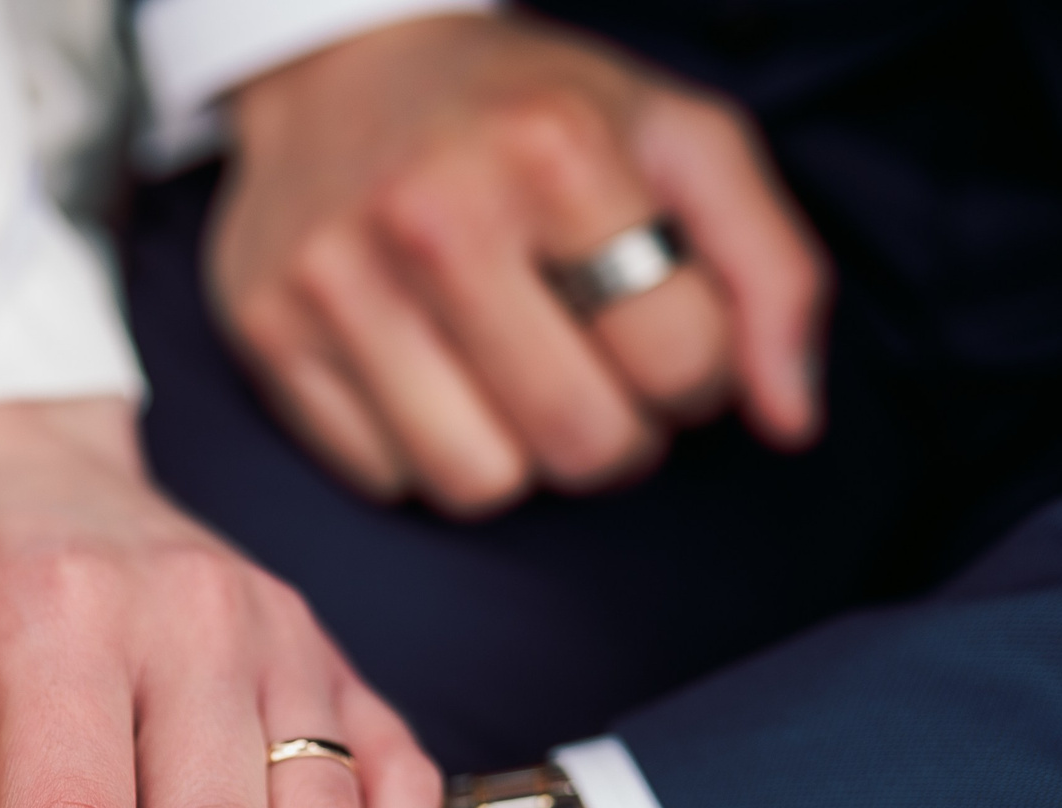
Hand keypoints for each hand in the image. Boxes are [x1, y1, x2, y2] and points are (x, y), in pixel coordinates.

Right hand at [211, 12, 829, 513]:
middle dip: (612, 431)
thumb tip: (791, 421)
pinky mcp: (270, 334)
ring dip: (518, 455)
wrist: (341, 71)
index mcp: (554, 146)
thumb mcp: (679, 140)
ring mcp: (338, 280)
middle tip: (589, 366)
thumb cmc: (530, 115)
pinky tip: (429, 373)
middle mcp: (435, 213)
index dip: (694, 370)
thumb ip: (770, 270)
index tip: (656, 323)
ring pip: (479, 483)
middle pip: (582, 443)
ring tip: (511, 378)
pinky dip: (425, 450)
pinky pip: (388, 481)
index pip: (684, 362)